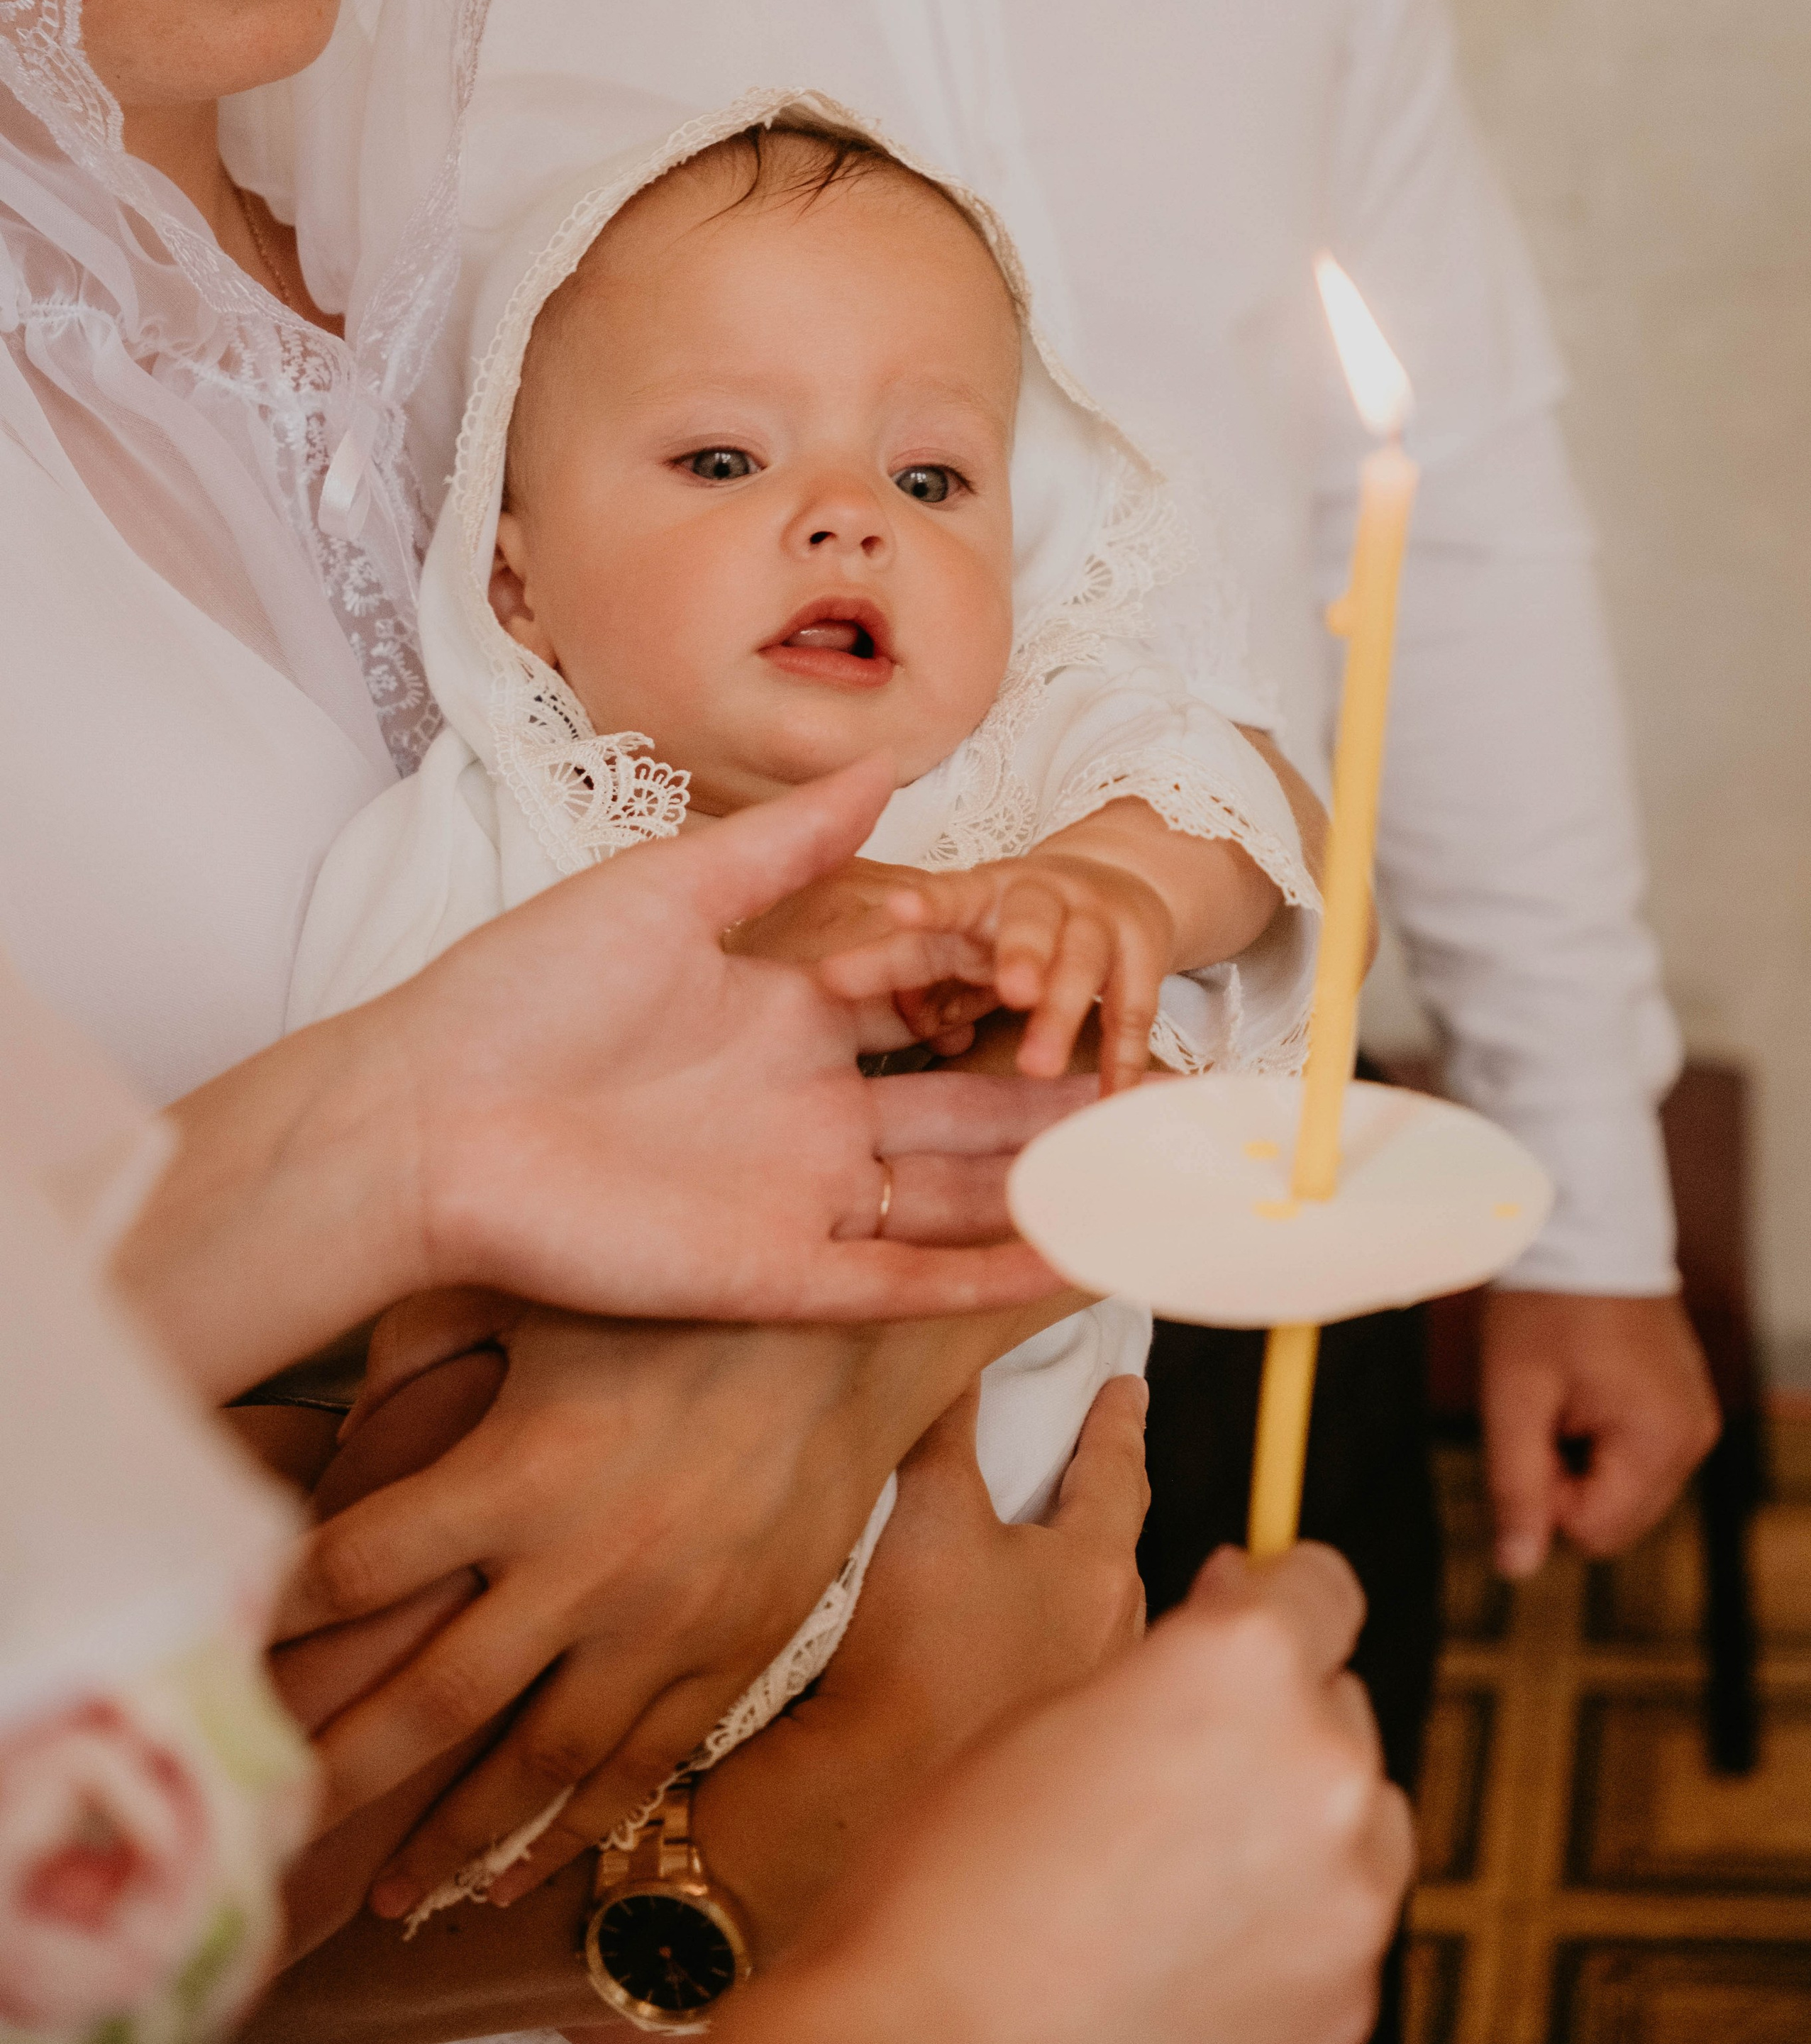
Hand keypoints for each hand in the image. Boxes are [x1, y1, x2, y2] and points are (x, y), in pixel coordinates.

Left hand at [231, 1376, 1145, 2043]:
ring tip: (384, 1895)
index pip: (353, 1566)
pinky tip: (519, 1871)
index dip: (276, 1609)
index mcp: (518, 1471)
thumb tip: (341, 1413)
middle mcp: (581, 1566)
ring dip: (449, 1840)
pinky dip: (574, 1827)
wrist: (849, 1331)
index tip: (224, 1642)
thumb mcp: (538, 1291)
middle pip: (423, 1702)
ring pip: (532, 1766)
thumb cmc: (680, 1294)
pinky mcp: (732, 1650)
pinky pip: (640, 1764)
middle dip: (330, 1772)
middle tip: (266, 1821)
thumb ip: (424, 1345)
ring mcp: (663, 1623)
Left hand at [397, 757, 1084, 1316]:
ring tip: (1148, 1170)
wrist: (424, 1114)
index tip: (1075, 962)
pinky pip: (899, 1278)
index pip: (924, 1000)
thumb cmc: (524, 990)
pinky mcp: (772, 1271)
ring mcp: (794, 1195)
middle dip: (1051, 1096)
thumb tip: (886, 765)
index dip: (996, 983)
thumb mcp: (668, 893)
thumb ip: (786, 846)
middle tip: (1154, 1080)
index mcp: (783, 1018)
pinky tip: (1073, 1254)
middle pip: (960, 1109)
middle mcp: (804, 1111)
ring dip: (1045, 1187)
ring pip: (951, 1198)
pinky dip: (985, 1275)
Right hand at [665, 1542, 1413, 2043]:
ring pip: (1355, 1821)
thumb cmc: (957, 1884)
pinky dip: (1285, 1925)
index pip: (1324, 1585)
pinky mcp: (1348, 2005)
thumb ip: (1166, 1661)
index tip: (1237, 1615)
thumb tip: (1229, 1620)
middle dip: (1272, 1721)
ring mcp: (1347, 1897)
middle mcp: (1321, 1766)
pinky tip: (1185, 1948)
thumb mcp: (1047, 1709)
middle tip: (1173, 1765)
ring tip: (1177, 1868)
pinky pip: (1336, 1929)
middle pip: (1338, 1706)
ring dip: (1293, 1823)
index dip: (1273, 1597)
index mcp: (1244, 1664)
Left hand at [813, 844, 1178, 1093]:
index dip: (930, 905)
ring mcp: (1098, 924)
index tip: (900, 909)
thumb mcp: (966, 937)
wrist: (1115, 885)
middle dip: (1023, 954)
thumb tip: (859, 1001)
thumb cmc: (1012, 927)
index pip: (955, 897)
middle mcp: (1045, 898)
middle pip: (1032, 923)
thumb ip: (915, 971)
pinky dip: (1124, 1056)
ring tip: (1040, 1066)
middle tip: (1011, 990)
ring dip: (1062, 1013)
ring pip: (1082, 965)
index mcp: (988, 892)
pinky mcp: (1139, 962)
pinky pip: (1132, 1012)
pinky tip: (1113, 1098)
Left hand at [1481, 1288, 1719, 1577]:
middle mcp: (1692, 1437)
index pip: (1594, 1531)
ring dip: (1578, 1456)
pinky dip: (1597, 1435)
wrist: (1581, 1228)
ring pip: (1620, 1488)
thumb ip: (1516, 1486)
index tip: (1529, 1427)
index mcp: (1660, 1440)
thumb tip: (1515, 1568)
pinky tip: (1581, 1384)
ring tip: (1562, 1390)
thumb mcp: (1514, 1394)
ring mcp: (1691, 1419)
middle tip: (1542, 1407)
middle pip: (1613, 1517)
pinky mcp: (1679, 1403)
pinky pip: (1633, 1454)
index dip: (1544, 1492)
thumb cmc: (1545, 1303)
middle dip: (1563, 1478)